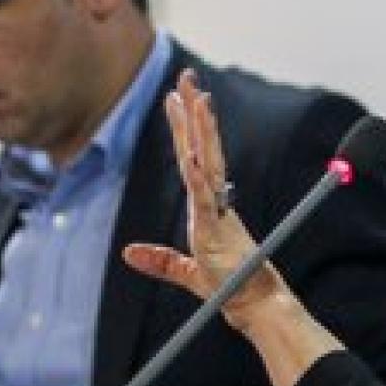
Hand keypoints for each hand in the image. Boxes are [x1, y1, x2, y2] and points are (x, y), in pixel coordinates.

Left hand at [122, 69, 287, 335]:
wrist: (256, 308)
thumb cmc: (232, 291)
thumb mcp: (187, 273)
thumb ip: (161, 262)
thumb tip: (128, 253)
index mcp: (210, 209)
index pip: (194, 159)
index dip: (185, 128)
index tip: (178, 98)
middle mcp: (215, 204)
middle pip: (201, 150)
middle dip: (193, 113)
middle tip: (186, 78)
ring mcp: (217, 215)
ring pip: (206, 163)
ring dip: (201, 130)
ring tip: (196, 97)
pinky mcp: (216, 233)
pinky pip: (204, 200)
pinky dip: (196, 178)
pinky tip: (190, 155)